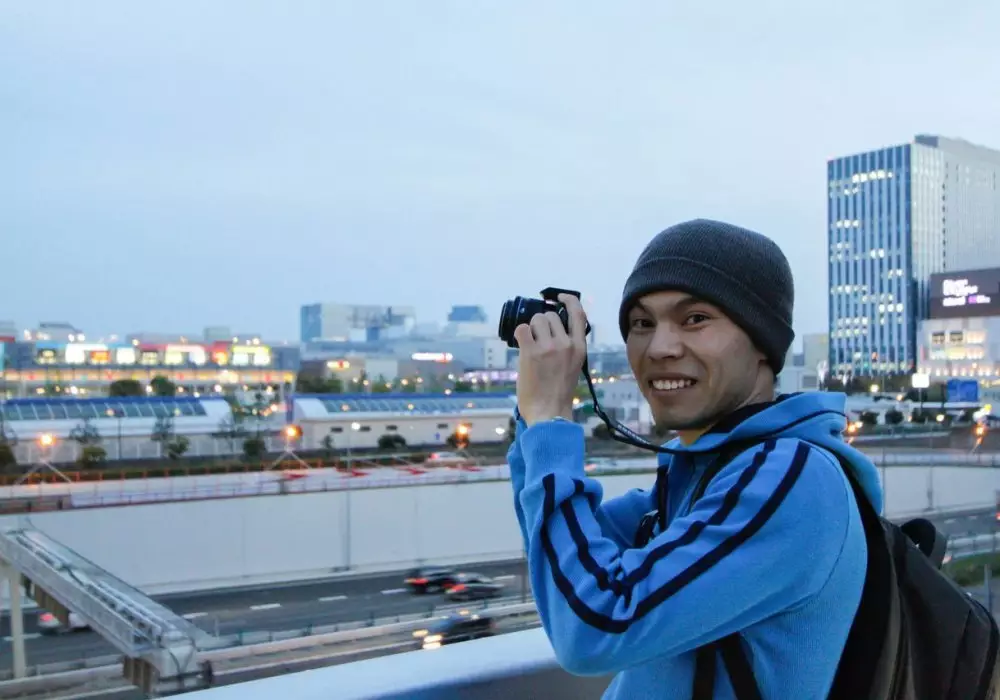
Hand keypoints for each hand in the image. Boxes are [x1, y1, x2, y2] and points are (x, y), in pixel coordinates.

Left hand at [514, 293, 587, 425]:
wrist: (548, 413)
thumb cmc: (558, 394)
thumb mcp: (573, 366)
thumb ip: (567, 348)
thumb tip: (551, 332)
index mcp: (580, 348)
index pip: (579, 314)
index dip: (569, 300)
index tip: (560, 297)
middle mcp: (566, 344)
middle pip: (551, 316)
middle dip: (541, 323)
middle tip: (537, 339)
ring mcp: (549, 347)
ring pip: (536, 320)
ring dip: (530, 329)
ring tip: (530, 345)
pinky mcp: (531, 352)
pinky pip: (522, 329)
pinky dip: (519, 334)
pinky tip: (521, 346)